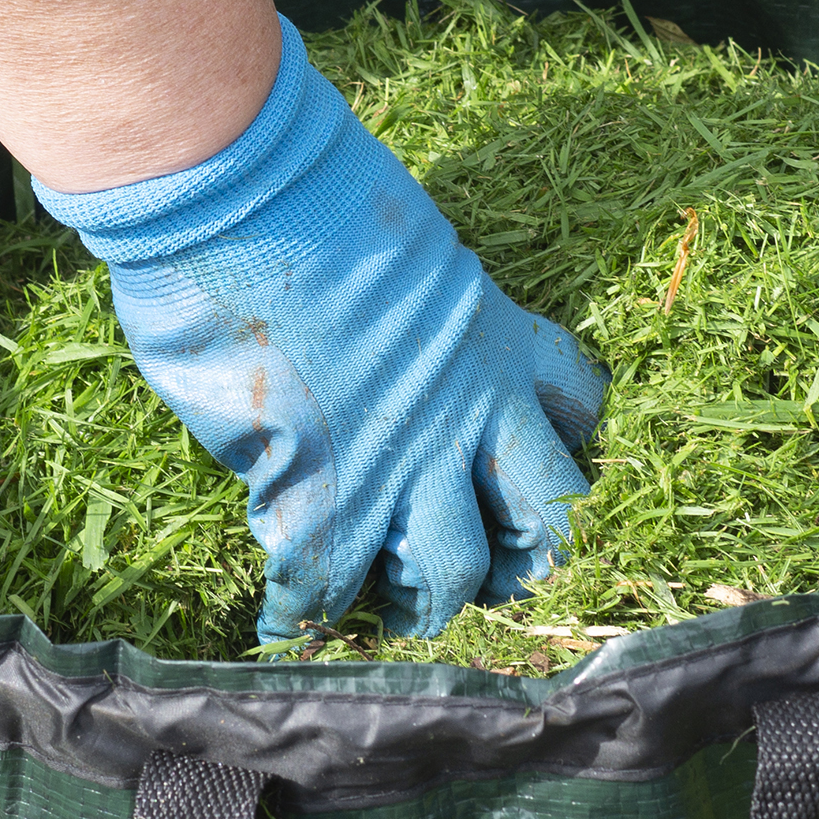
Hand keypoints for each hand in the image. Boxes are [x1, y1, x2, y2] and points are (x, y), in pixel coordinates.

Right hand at [38, 18, 605, 641]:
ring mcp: (398, 464)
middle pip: (547, 515)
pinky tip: (277, 622)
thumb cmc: (309, 197)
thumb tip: (381, 354)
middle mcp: (467, 414)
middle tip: (488, 564)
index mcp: (494, 340)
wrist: (243, 201)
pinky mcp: (320, 498)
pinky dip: (297, 616)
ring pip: (455, 571)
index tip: (528, 458)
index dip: (564, 440)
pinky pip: (322, 589)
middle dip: (526, 552)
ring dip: (429, 597)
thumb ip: (414, 318)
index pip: (576, 405)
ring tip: (394, 602)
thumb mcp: (406, 249)